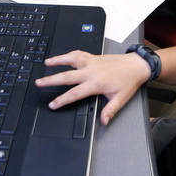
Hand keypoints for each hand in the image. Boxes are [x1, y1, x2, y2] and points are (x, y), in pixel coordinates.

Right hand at [35, 50, 150, 125]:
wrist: (136, 65)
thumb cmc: (128, 81)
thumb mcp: (121, 99)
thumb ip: (110, 110)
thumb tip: (103, 121)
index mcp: (96, 83)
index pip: (74, 93)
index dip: (62, 100)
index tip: (52, 104)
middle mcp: (91, 71)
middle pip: (66, 76)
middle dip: (51, 80)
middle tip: (39, 83)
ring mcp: (91, 62)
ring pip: (70, 60)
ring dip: (57, 61)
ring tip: (45, 64)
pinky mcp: (93, 57)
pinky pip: (78, 54)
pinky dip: (68, 54)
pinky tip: (62, 56)